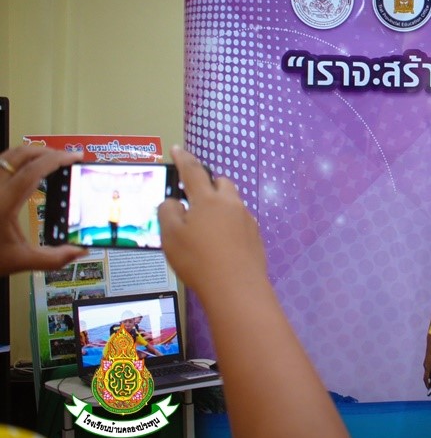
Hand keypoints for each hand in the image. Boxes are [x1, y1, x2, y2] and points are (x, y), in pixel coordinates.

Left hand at [0, 146, 86, 275]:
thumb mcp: (18, 260)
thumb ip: (52, 258)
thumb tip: (78, 251)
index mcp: (3, 202)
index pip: (33, 170)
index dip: (57, 160)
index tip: (74, 157)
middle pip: (20, 155)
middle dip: (47, 152)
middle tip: (65, 158)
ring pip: (7, 157)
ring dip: (30, 154)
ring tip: (48, 162)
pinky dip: (15, 162)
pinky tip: (23, 172)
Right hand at [158, 146, 266, 296]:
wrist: (236, 287)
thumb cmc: (198, 259)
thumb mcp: (170, 236)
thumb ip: (168, 212)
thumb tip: (175, 202)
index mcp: (208, 199)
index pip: (193, 171)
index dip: (183, 159)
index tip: (177, 149)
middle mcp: (231, 204)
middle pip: (221, 183)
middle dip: (208, 184)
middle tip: (193, 199)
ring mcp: (247, 220)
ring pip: (232, 203)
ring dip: (219, 206)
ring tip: (205, 225)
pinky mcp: (255, 236)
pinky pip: (239, 222)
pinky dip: (229, 224)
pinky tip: (220, 243)